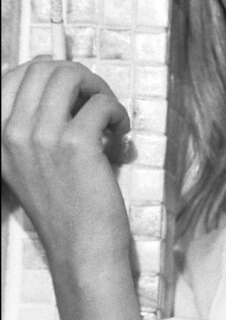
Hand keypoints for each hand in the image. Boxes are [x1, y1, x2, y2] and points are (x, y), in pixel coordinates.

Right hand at [2, 57, 132, 270]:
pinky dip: (118, 114)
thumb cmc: (66, 209)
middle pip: (43, 68)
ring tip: (109, 117)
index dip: (50, 73)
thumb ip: (33, 126)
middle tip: (97, 101)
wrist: (81, 250)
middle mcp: (11, 134)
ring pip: (71, 76)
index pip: (14, 75)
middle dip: (79, 76)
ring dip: (100, 89)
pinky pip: (101, 103)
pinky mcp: (76, 144)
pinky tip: (120, 136)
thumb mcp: (30, 165)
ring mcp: (41, 137)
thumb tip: (53, 71)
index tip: (74, 90)